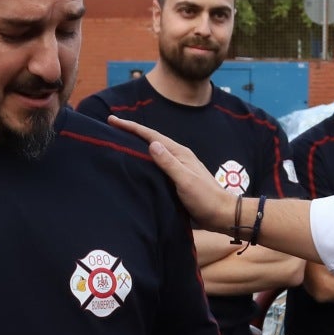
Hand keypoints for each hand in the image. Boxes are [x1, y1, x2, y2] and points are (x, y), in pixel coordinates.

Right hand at [110, 117, 237, 229]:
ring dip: (137, 146)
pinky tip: (136, 165)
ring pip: (153, 152)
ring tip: (119, 143)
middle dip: (131, 133)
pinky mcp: (176, 179)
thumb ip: (169, 163)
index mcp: (180, 153)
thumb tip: (152, 144)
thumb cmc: (205, 199)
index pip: (151, 136)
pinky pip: (156, 165)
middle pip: (151, 140)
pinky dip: (144, 161)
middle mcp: (178, 157)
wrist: (222, 214)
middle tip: (111, 128)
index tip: (113, 120)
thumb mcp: (185, 181)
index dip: (132, 127)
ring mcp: (178, 167)